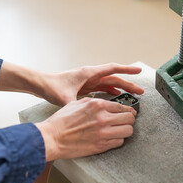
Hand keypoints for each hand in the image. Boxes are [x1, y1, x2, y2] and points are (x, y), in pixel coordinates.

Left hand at [0, 62, 143, 106]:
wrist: (42, 84)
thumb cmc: (52, 87)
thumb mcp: (66, 98)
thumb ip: (77, 104)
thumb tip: (86, 113)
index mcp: (89, 73)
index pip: (112, 69)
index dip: (127, 70)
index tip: (138, 70)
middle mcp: (91, 75)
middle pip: (114, 78)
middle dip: (128, 84)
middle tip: (140, 91)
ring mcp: (89, 80)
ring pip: (110, 83)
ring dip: (121, 88)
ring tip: (132, 94)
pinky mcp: (86, 86)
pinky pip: (103, 87)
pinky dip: (111, 90)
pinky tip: (116, 95)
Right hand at [35, 97, 136, 160]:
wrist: (51, 138)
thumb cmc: (61, 121)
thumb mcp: (77, 103)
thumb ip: (94, 102)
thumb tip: (105, 104)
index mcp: (98, 105)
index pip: (122, 107)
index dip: (128, 110)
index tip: (130, 113)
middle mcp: (103, 117)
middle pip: (129, 118)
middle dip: (129, 120)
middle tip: (126, 122)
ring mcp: (103, 132)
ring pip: (128, 131)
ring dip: (126, 131)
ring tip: (121, 131)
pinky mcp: (101, 145)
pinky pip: (120, 142)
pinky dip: (118, 140)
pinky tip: (112, 139)